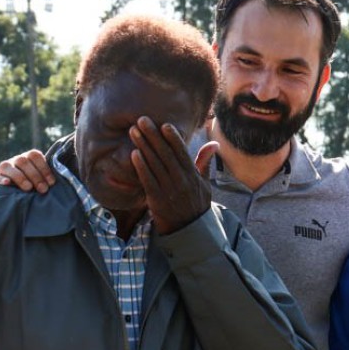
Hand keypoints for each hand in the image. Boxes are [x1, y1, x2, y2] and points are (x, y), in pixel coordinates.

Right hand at [0, 150, 54, 192]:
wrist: (13, 195)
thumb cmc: (34, 188)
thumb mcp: (42, 182)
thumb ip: (49, 179)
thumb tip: (66, 181)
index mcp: (28, 158)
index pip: (35, 155)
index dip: (44, 168)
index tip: (52, 183)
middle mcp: (15, 161)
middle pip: (23, 161)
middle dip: (35, 175)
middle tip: (43, 190)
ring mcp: (4, 169)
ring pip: (7, 166)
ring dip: (20, 177)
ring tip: (28, 188)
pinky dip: (1, 180)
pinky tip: (8, 184)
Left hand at [129, 117, 218, 234]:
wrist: (189, 229)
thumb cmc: (196, 203)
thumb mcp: (205, 183)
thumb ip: (204, 162)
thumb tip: (214, 143)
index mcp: (193, 176)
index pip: (182, 153)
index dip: (173, 138)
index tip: (164, 125)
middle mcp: (181, 181)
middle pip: (165, 154)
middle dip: (153, 136)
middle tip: (142, 120)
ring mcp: (168, 190)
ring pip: (154, 164)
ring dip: (143, 146)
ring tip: (133, 131)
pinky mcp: (156, 199)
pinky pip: (147, 180)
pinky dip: (141, 167)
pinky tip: (134, 154)